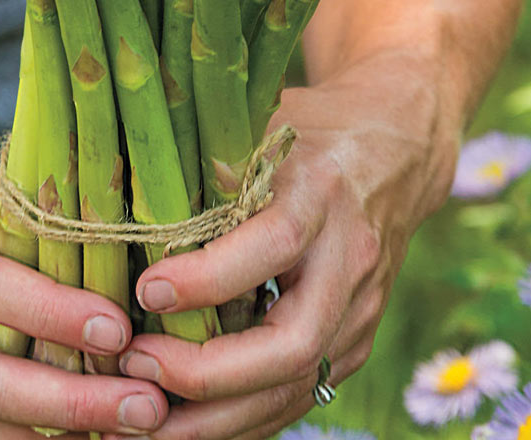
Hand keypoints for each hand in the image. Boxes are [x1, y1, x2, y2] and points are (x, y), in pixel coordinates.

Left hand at [106, 50, 459, 439]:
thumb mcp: (267, 121)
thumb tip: (139, 195)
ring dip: (218, 416)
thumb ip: (215, 156)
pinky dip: (245, 416)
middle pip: (292, 342)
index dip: (208, 278)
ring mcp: (361, 305)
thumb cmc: (315, 130)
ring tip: (145, 421)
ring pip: (297, 383)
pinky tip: (192, 422)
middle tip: (136, 365)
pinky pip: (303, 390)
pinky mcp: (357, 335)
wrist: (395, 150)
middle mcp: (350, 256)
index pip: (274, 244)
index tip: (145, 291)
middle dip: (208, 373)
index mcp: (323, 192)